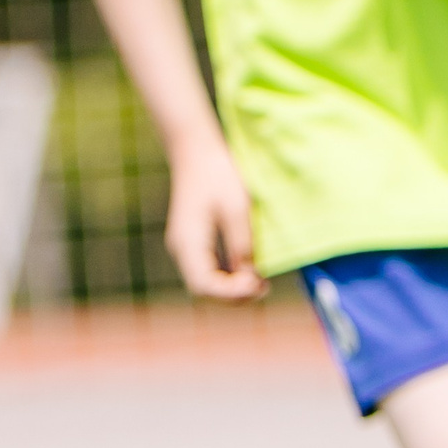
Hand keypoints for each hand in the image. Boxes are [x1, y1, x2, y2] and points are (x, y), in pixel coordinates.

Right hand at [164, 133, 266, 301]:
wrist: (196, 152)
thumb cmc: (218, 175)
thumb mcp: (237, 208)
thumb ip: (242, 243)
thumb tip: (251, 276)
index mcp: (187, 242)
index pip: (203, 285)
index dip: (231, 294)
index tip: (259, 287)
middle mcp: (182, 250)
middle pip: (204, 289)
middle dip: (234, 295)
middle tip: (265, 289)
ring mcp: (187, 247)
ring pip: (207, 282)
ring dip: (233, 288)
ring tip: (262, 284)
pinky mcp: (196, 243)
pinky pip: (210, 269)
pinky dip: (229, 276)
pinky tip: (251, 273)